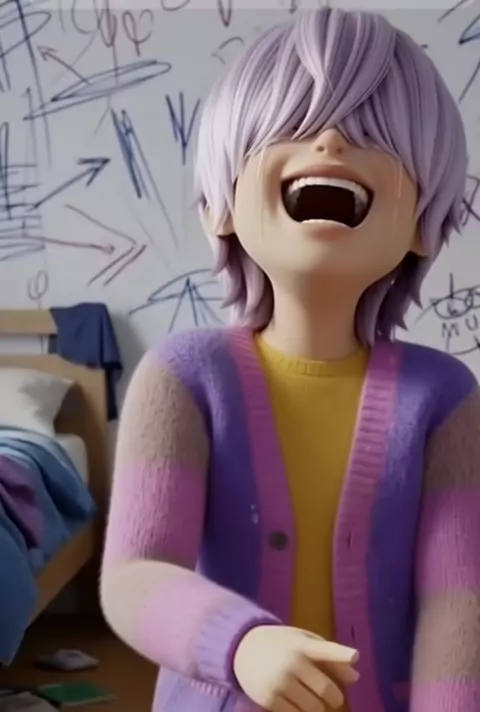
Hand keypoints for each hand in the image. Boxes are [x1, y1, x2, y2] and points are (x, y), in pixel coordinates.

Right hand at [233, 625, 358, 710]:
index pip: (325, 649)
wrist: (241, 648)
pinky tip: (296, 703)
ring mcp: (280, 682)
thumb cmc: (280, 644)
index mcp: (302, 644)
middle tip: (332, 697)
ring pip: (314, 708)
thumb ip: (329, 656)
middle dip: (334, 697)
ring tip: (311, 699)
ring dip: (318, 707)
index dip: (341, 654)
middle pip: (326, 689)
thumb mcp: (303, 641)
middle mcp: (292, 662)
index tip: (355, 656)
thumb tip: (355, 677)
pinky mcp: (269, 699)